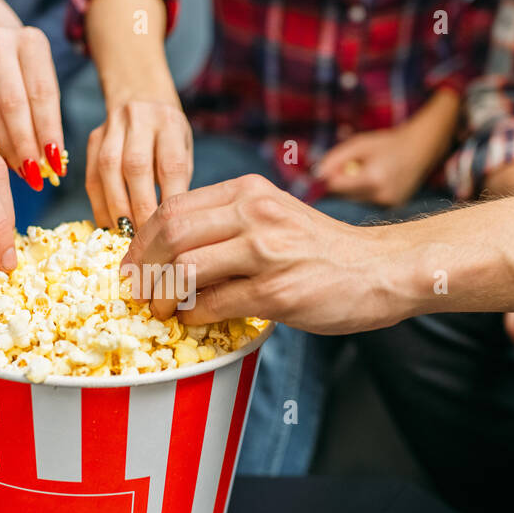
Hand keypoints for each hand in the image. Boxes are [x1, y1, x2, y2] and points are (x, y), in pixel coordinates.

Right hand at [0, 24, 65, 190]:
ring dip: (7, 149)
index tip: (55, 162)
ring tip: (21, 172)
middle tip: (36, 175)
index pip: (42, 94)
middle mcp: (0, 44)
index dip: (48, 131)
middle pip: (13, 105)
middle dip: (26, 145)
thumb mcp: (43, 79)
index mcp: (31, 42)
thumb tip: (51, 162)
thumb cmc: (25, 69)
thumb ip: (47, 114)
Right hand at [86, 97, 191, 228]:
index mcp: (169, 122)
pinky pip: (91, 176)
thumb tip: (170, 227)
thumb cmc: (168, 134)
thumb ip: (178, 181)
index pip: (170, 165)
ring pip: (108, 170)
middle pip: (136, 167)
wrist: (140, 94)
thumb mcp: (183, 149)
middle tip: (145, 240)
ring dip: (116, 208)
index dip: (168, 201)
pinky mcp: (92, 138)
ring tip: (125, 236)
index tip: (170, 232)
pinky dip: (99, 204)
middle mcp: (139, 119)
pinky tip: (108, 224)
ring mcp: (111, 126)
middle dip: (140, 208)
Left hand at [121, 175, 379, 332]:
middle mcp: (256, 214)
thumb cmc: (321, 249)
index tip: (132, 264)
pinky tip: (191, 320)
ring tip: (161, 310)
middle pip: (171, 234)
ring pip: (187, 268)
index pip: (173, 208)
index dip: (141, 240)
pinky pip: (215, 305)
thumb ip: (226, 224)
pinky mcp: (278, 292)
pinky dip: (193, 315)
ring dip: (163, 295)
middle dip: (143, 268)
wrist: (381, 269)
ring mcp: (267, 253)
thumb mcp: (272, 216)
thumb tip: (169, 253)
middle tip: (137, 291)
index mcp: (248, 192)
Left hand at [315, 126, 428, 206]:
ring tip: (371, 173)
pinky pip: (367, 203)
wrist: (419, 150)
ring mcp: (387, 205)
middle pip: (343, 196)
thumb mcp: (359, 145)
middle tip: (356, 166)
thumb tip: (316, 174)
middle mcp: (381, 196)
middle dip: (343, 182)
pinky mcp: (391, 209)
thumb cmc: (386, 144)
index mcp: (372, 178)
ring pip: (354, 201)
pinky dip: (367, 193)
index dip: (332, 176)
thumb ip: (335, 158)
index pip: (336, 186)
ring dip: (354, 189)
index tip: (336, 166)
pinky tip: (380, 181)